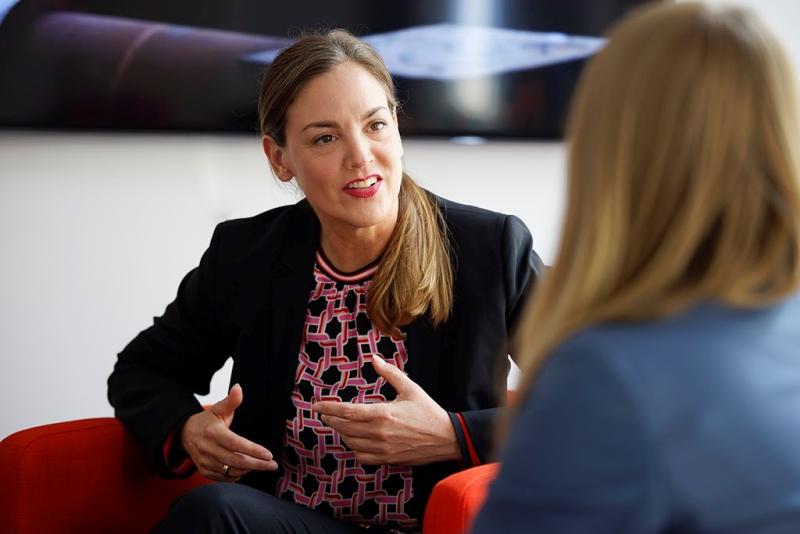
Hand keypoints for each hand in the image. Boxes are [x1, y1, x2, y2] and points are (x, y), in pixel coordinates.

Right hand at [180, 384, 277, 481]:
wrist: (185, 434)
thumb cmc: (207, 421)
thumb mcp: (219, 409)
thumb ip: (231, 400)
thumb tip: (238, 388)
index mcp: (213, 432)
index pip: (236, 444)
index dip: (253, 450)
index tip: (268, 455)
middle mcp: (208, 449)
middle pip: (236, 461)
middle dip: (257, 464)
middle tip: (273, 465)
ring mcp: (205, 462)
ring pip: (231, 471)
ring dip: (249, 470)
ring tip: (263, 465)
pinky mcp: (204, 471)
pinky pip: (224, 477)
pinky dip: (237, 475)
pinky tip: (247, 469)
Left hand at [312, 354, 459, 465]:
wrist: (446, 438)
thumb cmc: (428, 411)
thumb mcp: (410, 388)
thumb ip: (389, 373)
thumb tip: (374, 358)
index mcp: (383, 414)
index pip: (347, 412)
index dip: (328, 408)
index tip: (317, 405)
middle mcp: (380, 433)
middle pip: (344, 428)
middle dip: (331, 420)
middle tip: (324, 413)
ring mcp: (383, 449)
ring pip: (351, 443)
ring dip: (342, 433)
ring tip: (339, 423)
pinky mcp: (387, 459)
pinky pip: (362, 456)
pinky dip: (354, 448)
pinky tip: (355, 439)